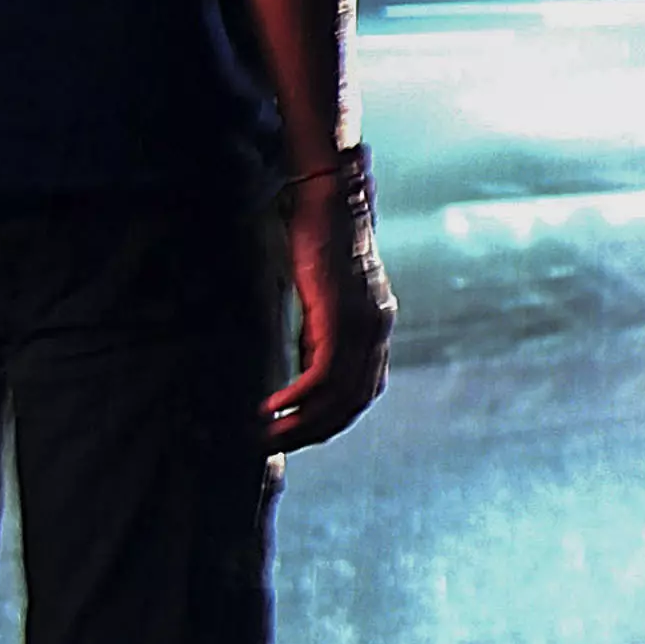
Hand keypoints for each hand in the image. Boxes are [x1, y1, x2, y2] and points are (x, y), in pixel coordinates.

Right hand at [265, 156, 395, 451]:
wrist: (330, 198)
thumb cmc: (322, 239)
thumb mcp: (325, 295)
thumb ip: (322, 331)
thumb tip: (306, 367)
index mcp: (377, 326)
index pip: (365, 391)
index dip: (335, 420)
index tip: (301, 435)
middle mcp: (377, 329)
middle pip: (354, 403)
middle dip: (315, 432)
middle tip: (277, 446)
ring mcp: (362, 324)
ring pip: (338, 396)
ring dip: (301, 424)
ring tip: (267, 437)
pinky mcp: (339, 315)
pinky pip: (322, 375)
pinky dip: (297, 399)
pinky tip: (271, 408)